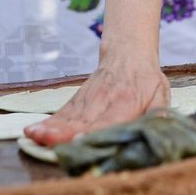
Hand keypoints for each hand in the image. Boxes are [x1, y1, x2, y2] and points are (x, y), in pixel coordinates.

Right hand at [24, 55, 168, 145]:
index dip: (94, 130)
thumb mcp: (160, 92)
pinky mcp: (77, 101)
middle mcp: (103, 100)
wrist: (127, 53)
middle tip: (47, 141)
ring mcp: (87, 100)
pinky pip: (61, 114)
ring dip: (50, 128)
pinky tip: (32, 131)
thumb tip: (163, 126)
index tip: (80, 138)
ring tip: (34, 136)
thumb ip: (159, 111)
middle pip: (83, 119)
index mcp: (127, 100)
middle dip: (64, 132)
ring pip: (68, 116)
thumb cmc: (146, 78)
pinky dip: (47, 123)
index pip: (109, 118)